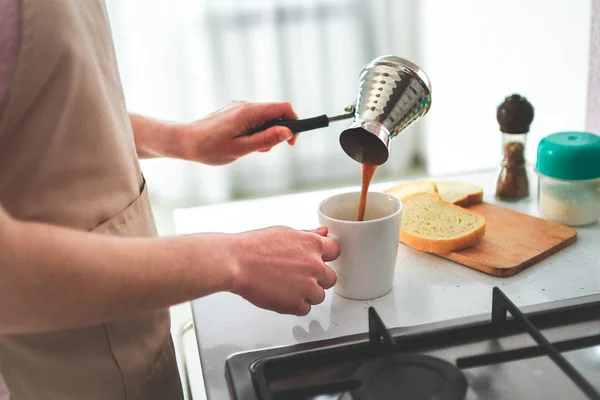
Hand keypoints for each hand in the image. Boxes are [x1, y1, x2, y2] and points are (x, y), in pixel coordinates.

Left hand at [178, 101, 298, 165]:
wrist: (184, 141)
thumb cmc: (210, 148)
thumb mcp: (241, 149)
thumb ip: (266, 140)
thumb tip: (288, 132)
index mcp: (249, 112)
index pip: (283, 108)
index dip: (294, 123)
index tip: (291, 142)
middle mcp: (245, 105)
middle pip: (275, 114)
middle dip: (276, 132)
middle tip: (261, 150)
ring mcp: (238, 107)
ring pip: (264, 118)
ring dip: (264, 134)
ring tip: (246, 149)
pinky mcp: (233, 112)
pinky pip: (252, 120)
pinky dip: (254, 132)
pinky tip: (240, 143)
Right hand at [229, 226, 339, 315]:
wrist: (236, 262)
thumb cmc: (254, 247)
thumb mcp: (285, 232)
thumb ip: (308, 235)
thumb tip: (322, 232)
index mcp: (313, 245)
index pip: (336, 252)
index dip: (326, 257)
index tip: (319, 260)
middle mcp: (314, 265)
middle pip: (331, 278)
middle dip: (318, 278)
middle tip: (299, 276)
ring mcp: (307, 286)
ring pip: (319, 296)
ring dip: (307, 294)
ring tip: (287, 286)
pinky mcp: (295, 304)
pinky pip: (305, 309)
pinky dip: (295, 305)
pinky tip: (282, 295)